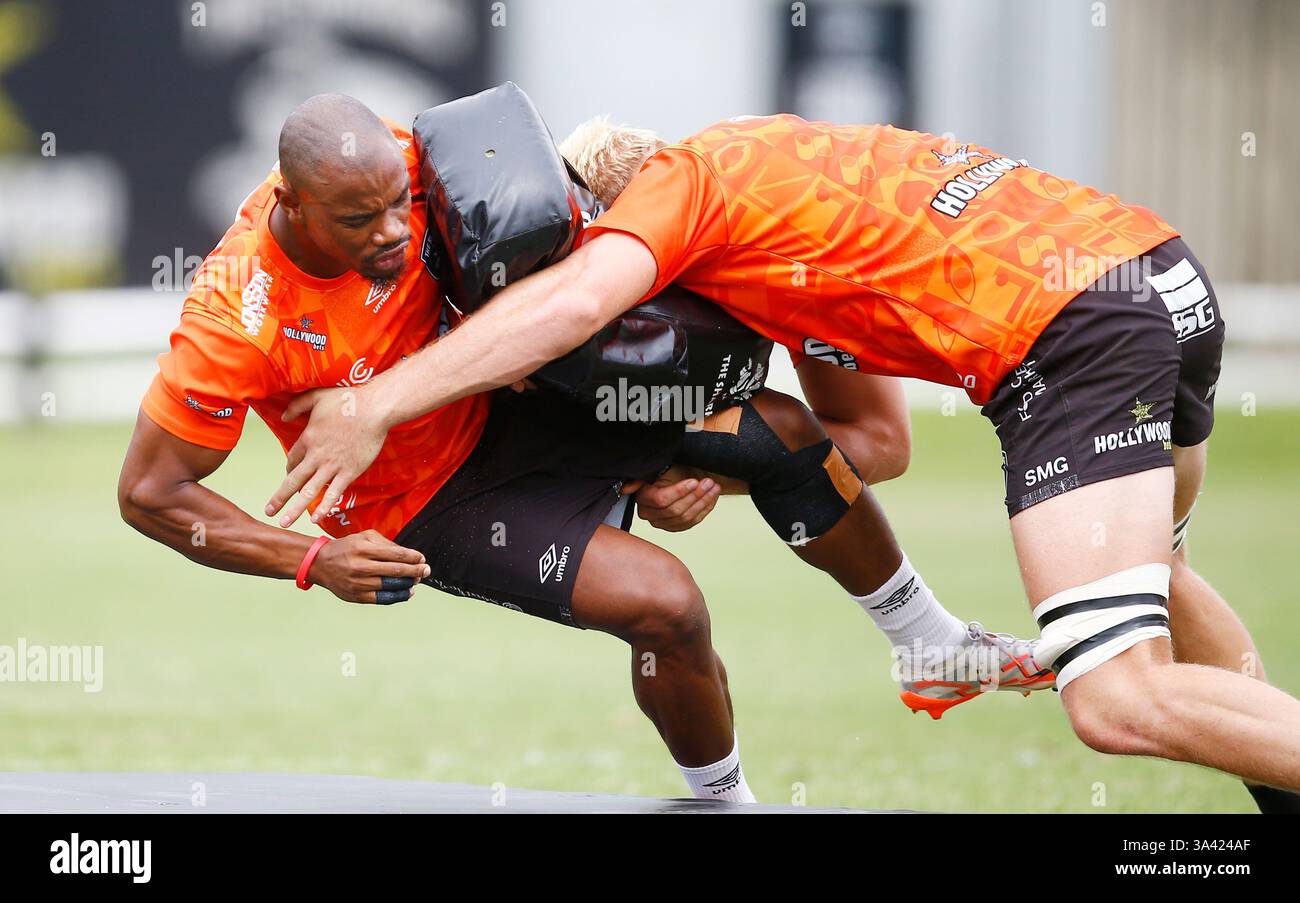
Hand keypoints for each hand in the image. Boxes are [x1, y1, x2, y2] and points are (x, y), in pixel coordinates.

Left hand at [265, 385, 388, 526]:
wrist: (374, 410)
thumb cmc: (347, 400)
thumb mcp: (316, 397)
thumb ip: (297, 405)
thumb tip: (283, 416)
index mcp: (308, 438)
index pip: (292, 460)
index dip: (289, 469)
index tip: (290, 475)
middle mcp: (316, 456)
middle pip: (293, 480)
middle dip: (279, 498)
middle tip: (268, 511)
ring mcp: (332, 466)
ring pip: (309, 492)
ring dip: (295, 509)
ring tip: (284, 523)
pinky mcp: (349, 472)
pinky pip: (333, 494)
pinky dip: (324, 507)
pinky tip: (315, 519)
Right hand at [309, 530, 431, 604]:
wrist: (320, 564)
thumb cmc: (346, 547)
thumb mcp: (364, 537)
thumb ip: (386, 543)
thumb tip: (409, 554)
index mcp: (362, 548)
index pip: (395, 554)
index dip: (413, 557)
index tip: (422, 558)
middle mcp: (360, 566)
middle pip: (395, 570)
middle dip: (415, 571)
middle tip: (426, 570)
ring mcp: (358, 583)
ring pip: (390, 586)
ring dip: (408, 584)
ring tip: (417, 581)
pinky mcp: (356, 596)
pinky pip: (382, 598)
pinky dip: (398, 596)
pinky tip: (407, 592)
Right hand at [634, 469, 721, 531]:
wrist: (679, 476)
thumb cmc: (669, 470)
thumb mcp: (658, 469)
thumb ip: (643, 478)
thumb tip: (627, 488)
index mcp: (643, 498)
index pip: (661, 500)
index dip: (679, 491)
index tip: (694, 481)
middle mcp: (649, 515)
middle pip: (675, 510)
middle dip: (695, 495)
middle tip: (709, 482)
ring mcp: (663, 524)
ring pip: (686, 517)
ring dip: (703, 501)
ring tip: (713, 487)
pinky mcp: (675, 528)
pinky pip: (692, 522)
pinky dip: (705, 509)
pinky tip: (712, 497)